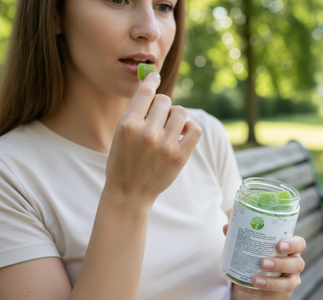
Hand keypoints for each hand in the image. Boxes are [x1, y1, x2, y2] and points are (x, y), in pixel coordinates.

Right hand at [104, 73, 201, 204]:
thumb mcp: (119, 134)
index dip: (152, 81)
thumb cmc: (122, 161)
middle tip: (157, 118)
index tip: (155, 77)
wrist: (129, 193)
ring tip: (169, 126)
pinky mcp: (180, 156)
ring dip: (176, 115)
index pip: (145, 92)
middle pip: (164, 100)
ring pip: (180, 112)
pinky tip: (181, 132)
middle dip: (161, 106)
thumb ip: (136, 112)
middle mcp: (147, 133)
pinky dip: (190, 127)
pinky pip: (194, 129)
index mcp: (127, 125)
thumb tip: (153, 84)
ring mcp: (165, 146)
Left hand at [223, 224, 305, 299]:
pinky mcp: (283, 294)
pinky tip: (246, 288)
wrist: (258, 276)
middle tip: (263, 263)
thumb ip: (242, 234)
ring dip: (271, 283)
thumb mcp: (252, 244)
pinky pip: (275, 297)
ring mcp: (291, 280)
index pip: (300, 243)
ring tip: (254, 280)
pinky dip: (260, 294)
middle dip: (281, 264)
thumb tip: (226, 227)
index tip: (279, 245)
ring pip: (288, 284)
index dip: (293, 244)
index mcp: (291, 247)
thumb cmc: (258, 254)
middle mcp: (295, 264)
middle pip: (296, 264)